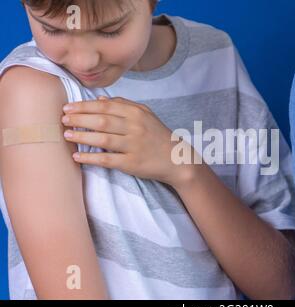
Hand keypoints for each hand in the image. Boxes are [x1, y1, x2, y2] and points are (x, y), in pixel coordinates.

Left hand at [61, 96, 194, 186]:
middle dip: (78, 119)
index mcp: (136, 113)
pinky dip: (90, 158)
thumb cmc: (157, 135)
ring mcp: (133, 146)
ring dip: (81, 136)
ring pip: (102, 139)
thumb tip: (100, 99)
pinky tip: (77, 156)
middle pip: (101, 120)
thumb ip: (124, 105)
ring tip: (67, 135)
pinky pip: (107, 159)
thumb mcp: (146, 114)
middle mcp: (135, 127)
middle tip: (63, 119)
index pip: (105, 106)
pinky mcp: (131, 163)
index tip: (68, 107)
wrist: (176, 159)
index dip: (84, 106)